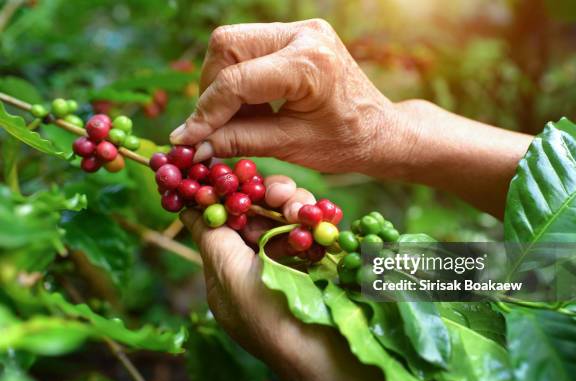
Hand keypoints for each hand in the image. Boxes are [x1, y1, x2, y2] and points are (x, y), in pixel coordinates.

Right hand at [170, 19, 398, 173]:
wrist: (380, 130)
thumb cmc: (344, 143)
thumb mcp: (290, 147)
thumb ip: (238, 141)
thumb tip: (192, 145)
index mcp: (310, 63)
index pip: (237, 81)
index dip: (206, 112)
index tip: (186, 140)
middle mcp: (304, 34)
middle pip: (226, 46)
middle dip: (211, 89)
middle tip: (214, 126)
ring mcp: (300, 29)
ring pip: (232, 43)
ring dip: (223, 83)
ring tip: (240, 120)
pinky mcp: (296, 34)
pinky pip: (249, 48)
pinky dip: (239, 78)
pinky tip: (253, 107)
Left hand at [181, 175, 398, 380]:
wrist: (326, 354)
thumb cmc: (270, 318)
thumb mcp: (229, 277)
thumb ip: (211, 237)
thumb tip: (185, 206)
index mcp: (230, 272)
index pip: (225, 222)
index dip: (227, 195)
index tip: (230, 170)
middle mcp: (259, 264)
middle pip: (258, 214)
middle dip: (267, 197)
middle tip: (279, 192)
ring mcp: (292, 262)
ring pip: (287, 215)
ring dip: (294, 205)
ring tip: (302, 208)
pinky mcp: (321, 261)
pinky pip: (314, 228)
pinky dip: (316, 218)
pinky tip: (320, 215)